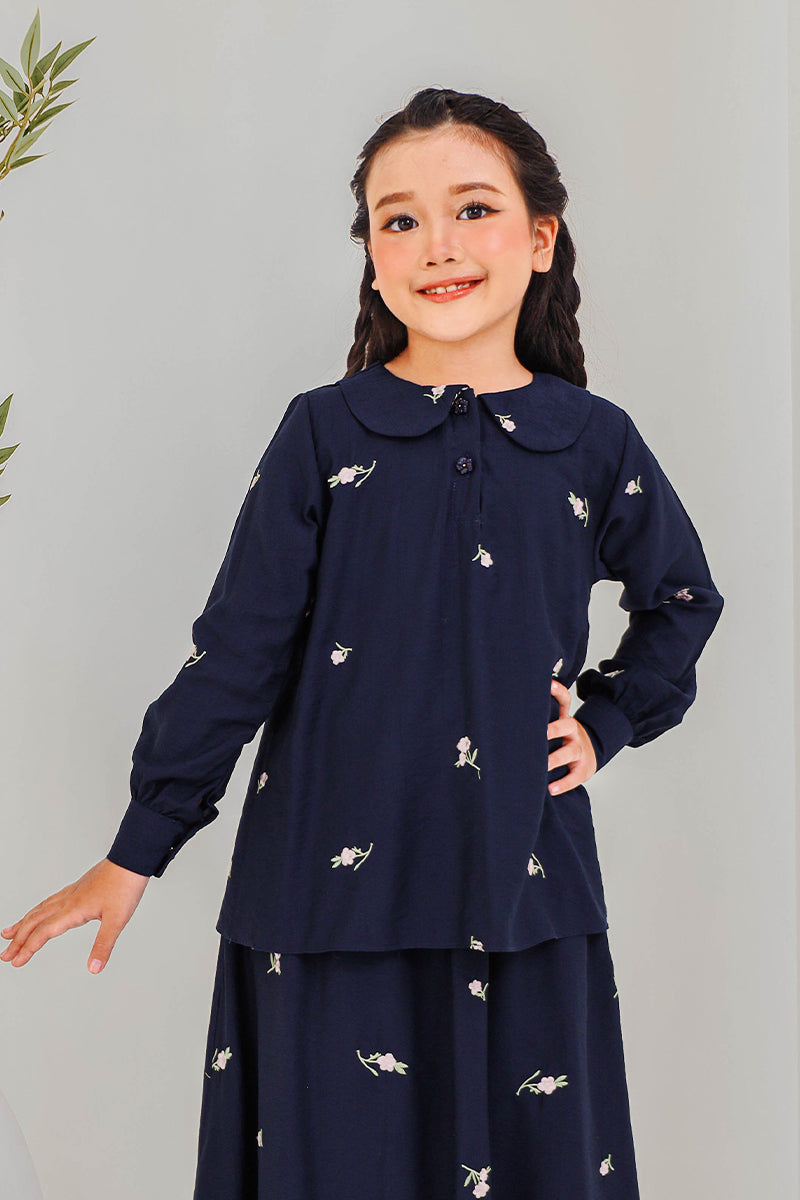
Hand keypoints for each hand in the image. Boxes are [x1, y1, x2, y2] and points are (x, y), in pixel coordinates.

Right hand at [0, 858, 149, 972]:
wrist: (131, 859)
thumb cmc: (125, 887)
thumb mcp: (117, 920)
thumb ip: (103, 945)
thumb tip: (94, 969)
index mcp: (73, 910)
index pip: (43, 932)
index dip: (28, 948)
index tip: (15, 962)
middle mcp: (68, 900)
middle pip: (35, 921)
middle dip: (18, 940)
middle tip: (4, 954)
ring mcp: (72, 893)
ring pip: (40, 909)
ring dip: (23, 923)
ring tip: (9, 932)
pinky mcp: (78, 888)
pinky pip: (50, 901)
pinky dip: (38, 910)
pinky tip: (40, 911)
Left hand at [547, 678, 596, 793]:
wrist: (589, 754)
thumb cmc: (560, 738)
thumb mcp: (555, 723)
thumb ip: (537, 718)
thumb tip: (502, 710)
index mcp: (564, 718)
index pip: (564, 700)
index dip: (558, 691)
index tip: (548, 683)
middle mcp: (573, 731)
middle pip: (567, 725)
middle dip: (554, 728)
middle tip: (541, 733)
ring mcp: (579, 750)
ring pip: (570, 752)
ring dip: (556, 759)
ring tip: (543, 765)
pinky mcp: (583, 769)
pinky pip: (574, 777)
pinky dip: (563, 784)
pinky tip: (551, 789)